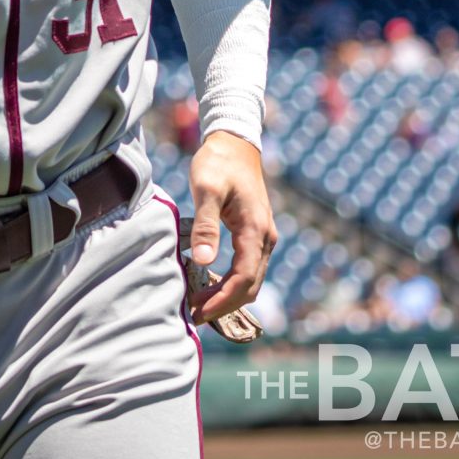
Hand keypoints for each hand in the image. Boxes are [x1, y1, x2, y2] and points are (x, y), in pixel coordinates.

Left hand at [185, 131, 273, 325]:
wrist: (234, 143)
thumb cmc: (218, 163)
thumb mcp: (206, 189)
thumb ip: (207, 225)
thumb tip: (204, 261)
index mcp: (255, 230)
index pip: (243, 279)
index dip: (221, 301)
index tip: (197, 313)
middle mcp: (265, 238)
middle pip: (250, 286)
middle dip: (224, 305)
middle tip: (193, 315)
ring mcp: (263, 237)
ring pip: (251, 280)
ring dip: (228, 296)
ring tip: (198, 305)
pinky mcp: (255, 235)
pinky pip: (248, 269)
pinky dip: (231, 284)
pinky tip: (209, 286)